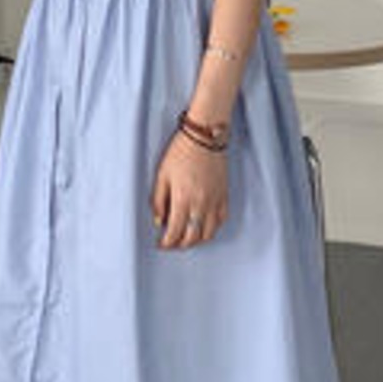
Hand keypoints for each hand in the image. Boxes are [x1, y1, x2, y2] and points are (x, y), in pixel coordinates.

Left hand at [150, 130, 228, 249]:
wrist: (205, 136)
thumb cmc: (181, 152)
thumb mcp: (161, 175)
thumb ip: (158, 201)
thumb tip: (159, 221)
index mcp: (183, 200)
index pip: (175, 233)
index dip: (166, 243)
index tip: (161, 244)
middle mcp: (201, 205)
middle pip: (192, 237)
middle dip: (180, 245)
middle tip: (171, 243)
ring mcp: (215, 201)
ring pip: (208, 233)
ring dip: (196, 240)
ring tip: (187, 238)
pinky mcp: (224, 196)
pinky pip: (221, 221)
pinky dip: (212, 229)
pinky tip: (203, 227)